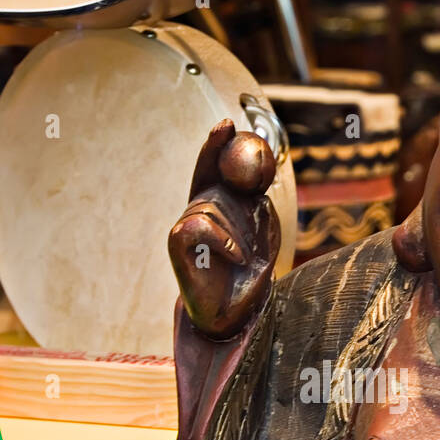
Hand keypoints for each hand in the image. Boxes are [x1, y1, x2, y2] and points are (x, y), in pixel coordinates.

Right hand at [167, 119, 280, 338]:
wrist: (234, 315)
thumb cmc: (249, 277)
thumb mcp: (262, 234)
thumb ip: (258, 205)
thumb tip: (260, 175)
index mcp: (218, 209)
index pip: (214, 171)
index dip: (216, 146)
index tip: (229, 124)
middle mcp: (198, 213)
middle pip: (208, 177)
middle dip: (217, 153)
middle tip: (226, 127)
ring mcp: (185, 228)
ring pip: (209, 204)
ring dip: (234, 227)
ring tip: (245, 254)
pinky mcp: (177, 244)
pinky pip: (198, 225)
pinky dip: (222, 239)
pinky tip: (235, 256)